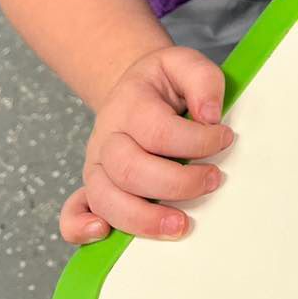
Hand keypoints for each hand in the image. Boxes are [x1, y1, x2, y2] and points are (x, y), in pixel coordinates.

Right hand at [59, 45, 233, 243]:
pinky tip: (103, 235)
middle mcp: (107, 137)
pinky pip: (73, 212)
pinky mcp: (91, 186)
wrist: (133, 87)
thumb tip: (210, 117)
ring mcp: (96, 165)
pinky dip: (80, 228)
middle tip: (214, 180)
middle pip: (132, 170)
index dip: (197, 141)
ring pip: (107, 198)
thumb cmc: (163, 82)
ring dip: (144, 218)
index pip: (159, 131)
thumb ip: (202, 81)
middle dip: (178, 184)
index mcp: (130, 104)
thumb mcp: (185, 63)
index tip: (224, 138)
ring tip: (181, 225)